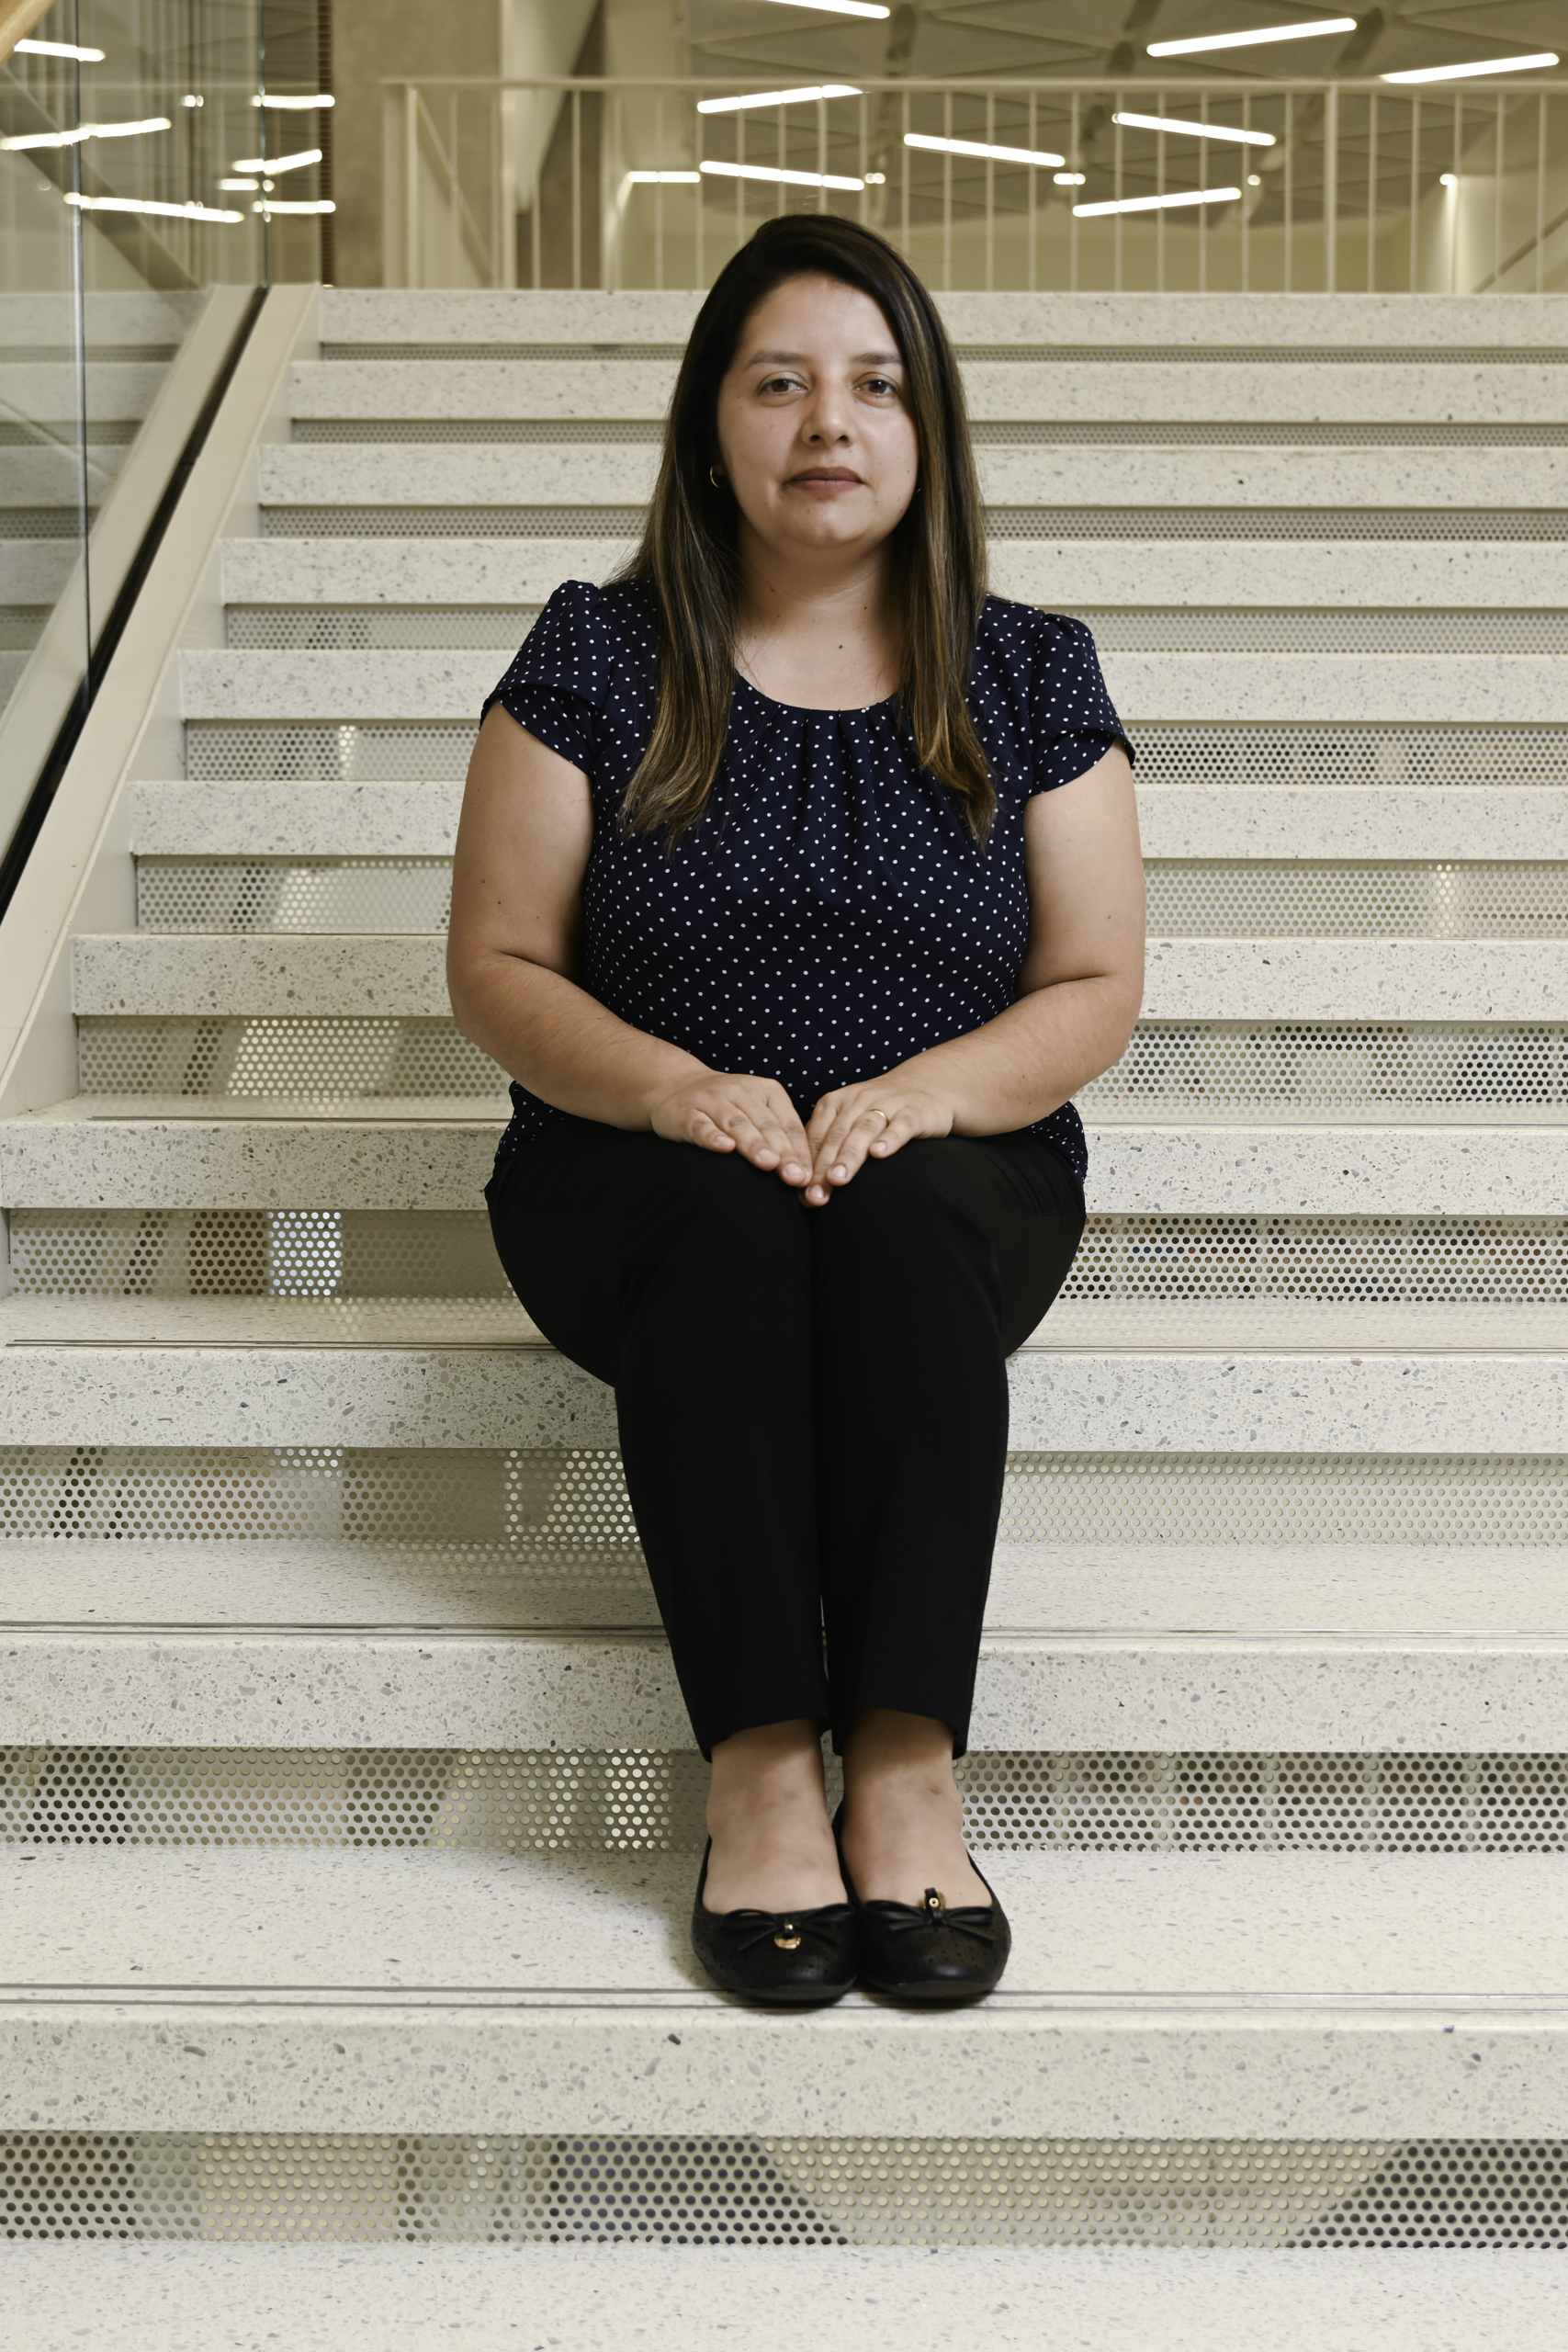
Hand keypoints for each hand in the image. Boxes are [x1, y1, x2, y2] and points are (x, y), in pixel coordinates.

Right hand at [649, 1070, 813, 1184]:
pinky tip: (724, 1148)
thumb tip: (804, 1173)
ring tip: (770, 1164)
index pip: (788, 1124)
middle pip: (767, 1126)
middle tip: (796, 1177)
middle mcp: (742, 1092)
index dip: (800, 1151)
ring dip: (755, 1145)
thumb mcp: (757, 1111)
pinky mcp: (687, 1113)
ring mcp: (713, 1101)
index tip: (809, 1177)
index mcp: (767, 1091)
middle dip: (784, 1153)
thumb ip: (779, 1135)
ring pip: (738, 1125)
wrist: (675, 1085)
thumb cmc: (727, 1107)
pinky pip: (702, 1126)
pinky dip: (713, 1137)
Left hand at [800, 1072, 954, 1204]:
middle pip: (837, 1136)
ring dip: (849, 1155)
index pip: (816, 1136)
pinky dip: (889, 1139)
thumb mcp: (850, 1122)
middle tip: (814, 1195)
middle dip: (823, 1167)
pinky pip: (900, 1125)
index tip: (801, 1193)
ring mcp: (887, 1104)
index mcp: (835, 1103)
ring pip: (863, 1130)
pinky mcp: (914, 1111)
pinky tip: (879, 1154)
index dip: (807, 1165)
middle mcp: (858, 1100)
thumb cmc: (879, 1113)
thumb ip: (828, 1149)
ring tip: (837, 1179)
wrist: (927, 1085)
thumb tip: (804, 1191)